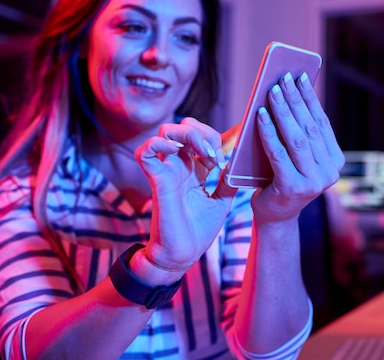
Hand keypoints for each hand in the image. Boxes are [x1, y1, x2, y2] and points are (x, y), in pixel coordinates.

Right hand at [134, 118, 235, 269]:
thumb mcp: (221, 201)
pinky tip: (177, 152)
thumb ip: (228, 181)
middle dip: (203, 131)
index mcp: (194, 169)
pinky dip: (158, 143)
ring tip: (203, 153)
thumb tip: (238, 162)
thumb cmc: (198, 231)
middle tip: (215, 154)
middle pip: (184, 126)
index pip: (201, 135)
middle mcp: (179, 166)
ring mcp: (167, 171)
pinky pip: (145, 151)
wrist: (182, 256)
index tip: (225, 161)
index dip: (215, 139)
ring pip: (166, 131)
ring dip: (188, 134)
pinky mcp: (157, 180)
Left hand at [252, 72, 344, 222]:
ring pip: (297, 138)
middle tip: (283, 77)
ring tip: (271, 90)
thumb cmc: (280, 179)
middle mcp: (330, 172)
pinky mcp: (294, 188)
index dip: (310, 98)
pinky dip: (268, 132)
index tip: (300, 76)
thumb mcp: (293, 156)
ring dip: (283, 111)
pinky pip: (279, 153)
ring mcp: (314, 182)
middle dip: (295, 100)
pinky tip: (260, 115)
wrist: (274, 216)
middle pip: (310, 128)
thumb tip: (285, 94)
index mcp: (335, 161)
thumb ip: (296, 133)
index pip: (322, 123)